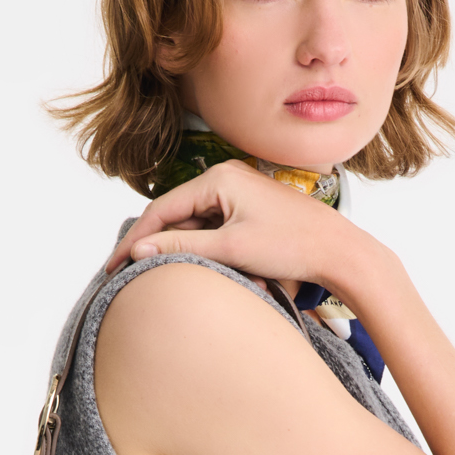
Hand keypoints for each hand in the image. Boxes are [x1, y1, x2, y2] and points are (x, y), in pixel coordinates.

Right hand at [102, 160, 360, 291]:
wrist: (340, 252)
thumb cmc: (292, 246)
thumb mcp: (232, 248)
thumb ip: (184, 246)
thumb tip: (139, 250)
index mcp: (220, 178)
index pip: (163, 209)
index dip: (136, 239)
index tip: (113, 265)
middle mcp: (227, 179)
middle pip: (176, 216)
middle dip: (154, 245)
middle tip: (124, 274)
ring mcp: (239, 195)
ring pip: (195, 226)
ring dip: (181, 251)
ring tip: (157, 276)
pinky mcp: (250, 212)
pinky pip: (214, 231)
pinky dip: (204, 250)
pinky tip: (198, 270)